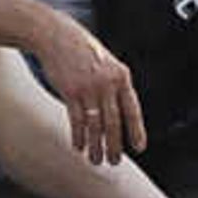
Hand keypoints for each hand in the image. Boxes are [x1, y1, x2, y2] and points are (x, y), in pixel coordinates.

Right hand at [45, 22, 146, 167]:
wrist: (58, 36)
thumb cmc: (83, 51)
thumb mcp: (109, 63)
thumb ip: (116, 85)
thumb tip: (122, 111)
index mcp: (121, 77)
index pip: (132, 110)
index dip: (136, 131)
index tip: (139, 147)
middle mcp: (107, 84)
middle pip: (114, 122)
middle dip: (115, 145)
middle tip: (115, 161)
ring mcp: (89, 88)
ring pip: (95, 124)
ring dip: (96, 145)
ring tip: (96, 159)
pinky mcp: (70, 91)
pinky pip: (77, 119)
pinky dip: (78, 136)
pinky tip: (78, 146)